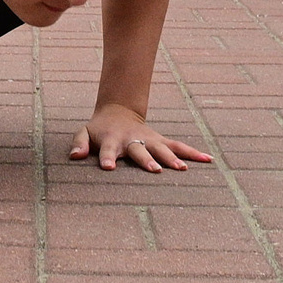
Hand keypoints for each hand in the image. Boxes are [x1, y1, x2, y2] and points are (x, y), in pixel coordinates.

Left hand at [70, 104, 214, 172]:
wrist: (118, 112)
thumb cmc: (99, 129)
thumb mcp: (84, 132)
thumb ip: (79, 143)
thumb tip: (74, 156)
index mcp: (112, 140)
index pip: (109, 150)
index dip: (108, 158)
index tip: (108, 168)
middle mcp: (133, 140)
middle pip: (140, 151)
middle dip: (147, 160)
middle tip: (155, 171)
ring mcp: (149, 140)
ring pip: (162, 148)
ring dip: (172, 158)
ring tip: (182, 169)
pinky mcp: (161, 140)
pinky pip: (179, 146)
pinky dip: (192, 153)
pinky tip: (208, 160)